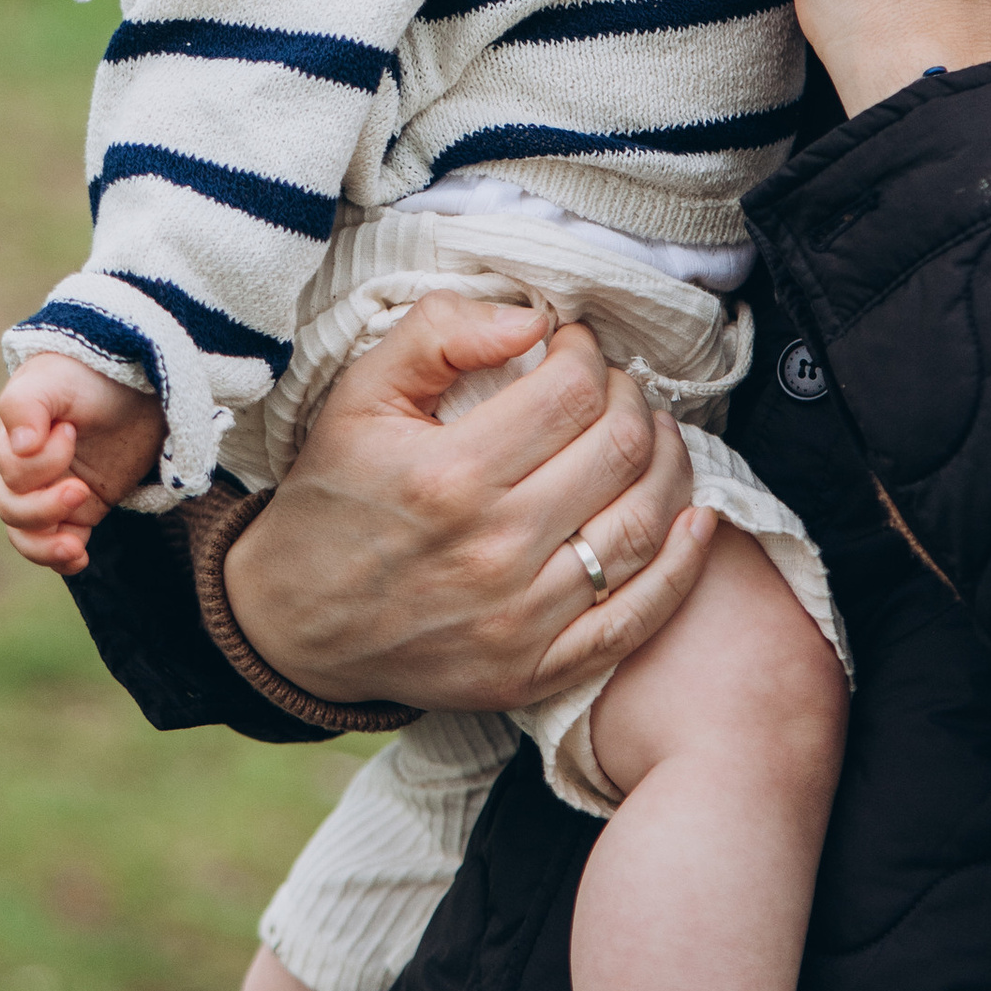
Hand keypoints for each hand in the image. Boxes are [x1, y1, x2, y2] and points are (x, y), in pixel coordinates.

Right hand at [0, 350, 167, 576]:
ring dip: (46, 544)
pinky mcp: (79, 509)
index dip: (42, 461)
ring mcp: (51, 491)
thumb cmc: (88, 374)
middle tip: (82, 488)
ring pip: (27, 534)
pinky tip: (80, 558)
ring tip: (75, 547)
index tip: (72, 431)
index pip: (12, 470)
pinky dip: (63, 558)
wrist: (137, 384)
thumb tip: (20, 447)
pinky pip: (58, 544)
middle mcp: (26, 469)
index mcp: (13, 438)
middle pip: (13, 508)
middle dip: (44, 507)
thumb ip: (28, 404)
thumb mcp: (56, 379)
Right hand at [224, 295, 718, 710]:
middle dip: (632, 398)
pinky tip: (695, 518)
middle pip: (618, 452)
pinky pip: (636, 619)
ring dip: (670, 464)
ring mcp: (521, 621)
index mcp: (450, 476)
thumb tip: (531, 318)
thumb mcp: (360, 395)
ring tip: (653, 433)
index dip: (587, 353)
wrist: (294, 621)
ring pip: (642, 526)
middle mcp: (494, 551)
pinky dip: (682, 566)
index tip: (573, 343)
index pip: (571, 394)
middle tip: (615, 384)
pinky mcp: (535, 672)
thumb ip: (439, 334)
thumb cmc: (335, 496)